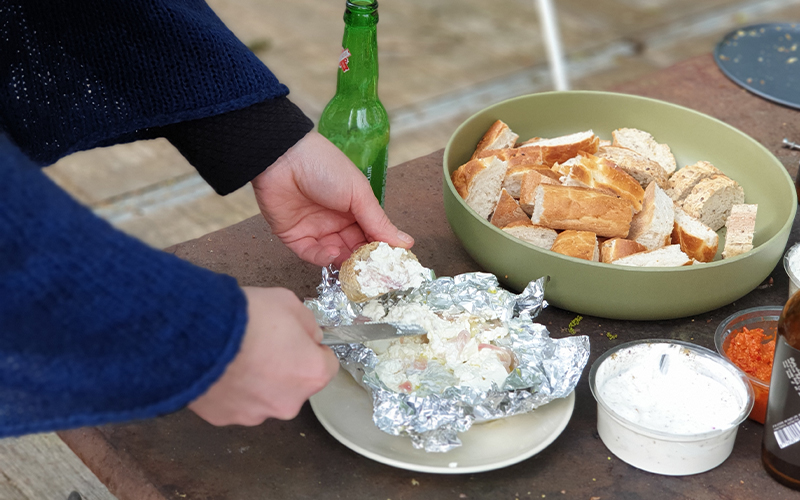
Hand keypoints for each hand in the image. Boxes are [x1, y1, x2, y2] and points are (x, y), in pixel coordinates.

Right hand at [188, 286, 338, 424]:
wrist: (196, 334)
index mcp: (312, 374)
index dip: (312, 348)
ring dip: (257, 381)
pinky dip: (231, 389)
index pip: (327, 364)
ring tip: (237, 356)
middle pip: (295, 385)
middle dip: (284, 368)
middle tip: (263, 345)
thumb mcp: (289, 303)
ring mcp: (255, 414)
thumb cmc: (247, 317)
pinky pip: (236, 403)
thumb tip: (311, 336)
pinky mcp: (225, 418)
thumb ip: (308, 324)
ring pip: (265, 397)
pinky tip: (220, 369)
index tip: (297, 339)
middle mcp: (288, 402)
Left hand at [251, 131, 413, 266]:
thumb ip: (379, 222)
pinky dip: (323, 258)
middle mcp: (336, 221)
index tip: (392, 264)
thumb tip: (406, 243)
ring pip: (334, 256)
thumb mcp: (358, 194)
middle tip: (373, 272)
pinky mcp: (295, 237)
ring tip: (352, 263)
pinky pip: (311, 254)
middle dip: (363, 262)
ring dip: (344, 261)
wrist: (283, 158)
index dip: (382, 250)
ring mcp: (316, 230)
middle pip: (354, 249)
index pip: (372, 236)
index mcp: (355, 209)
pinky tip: (332, 253)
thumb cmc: (324, 166)